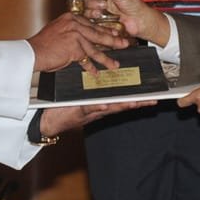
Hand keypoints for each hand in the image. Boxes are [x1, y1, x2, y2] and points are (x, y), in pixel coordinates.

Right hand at [28, 12, 128, 74]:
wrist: (32, 53)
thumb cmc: (43, 44)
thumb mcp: (58, 31)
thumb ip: (72, 32)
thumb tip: (84, 38)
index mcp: (71, 17)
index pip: (92, 24)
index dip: (105, 31)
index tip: (115, 35)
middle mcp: (74, 23)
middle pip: (97, 34)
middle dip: (112, 41)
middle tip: (124, 45)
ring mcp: (75, 35)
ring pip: (94, 48)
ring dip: (106, 58)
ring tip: (114, 64)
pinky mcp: (74, 47)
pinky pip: (86, 59)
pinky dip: (91, 67)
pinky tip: (96, 72)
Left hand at [40, 100, 156, 135]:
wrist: (48, 121)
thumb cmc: (65, 107)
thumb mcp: (82, 96)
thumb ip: (94, 90)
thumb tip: (105, 78)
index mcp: (101, 103)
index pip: (122, 99)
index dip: (137, 97)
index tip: (151, 95)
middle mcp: (99, 108)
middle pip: (121, 104)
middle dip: (137, 102)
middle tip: (152, 99)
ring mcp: (90, 111)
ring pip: (111, 107)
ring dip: (123, 105)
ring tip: (136, 102)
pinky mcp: (79, 111)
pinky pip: (91, 108)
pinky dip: (100, 106)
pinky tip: (108, 104)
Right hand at [88, 0, 169, 44]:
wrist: (141, 21)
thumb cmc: (134, 5)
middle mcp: (101, 5)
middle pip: (86, 4)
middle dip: (92, 4)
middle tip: (102, 5)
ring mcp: (102, 15)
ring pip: (88, 14)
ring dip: (93, 13)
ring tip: (101, 13)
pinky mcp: (103, 26)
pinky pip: (94, 24)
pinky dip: (97, 22)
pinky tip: (104, 20)